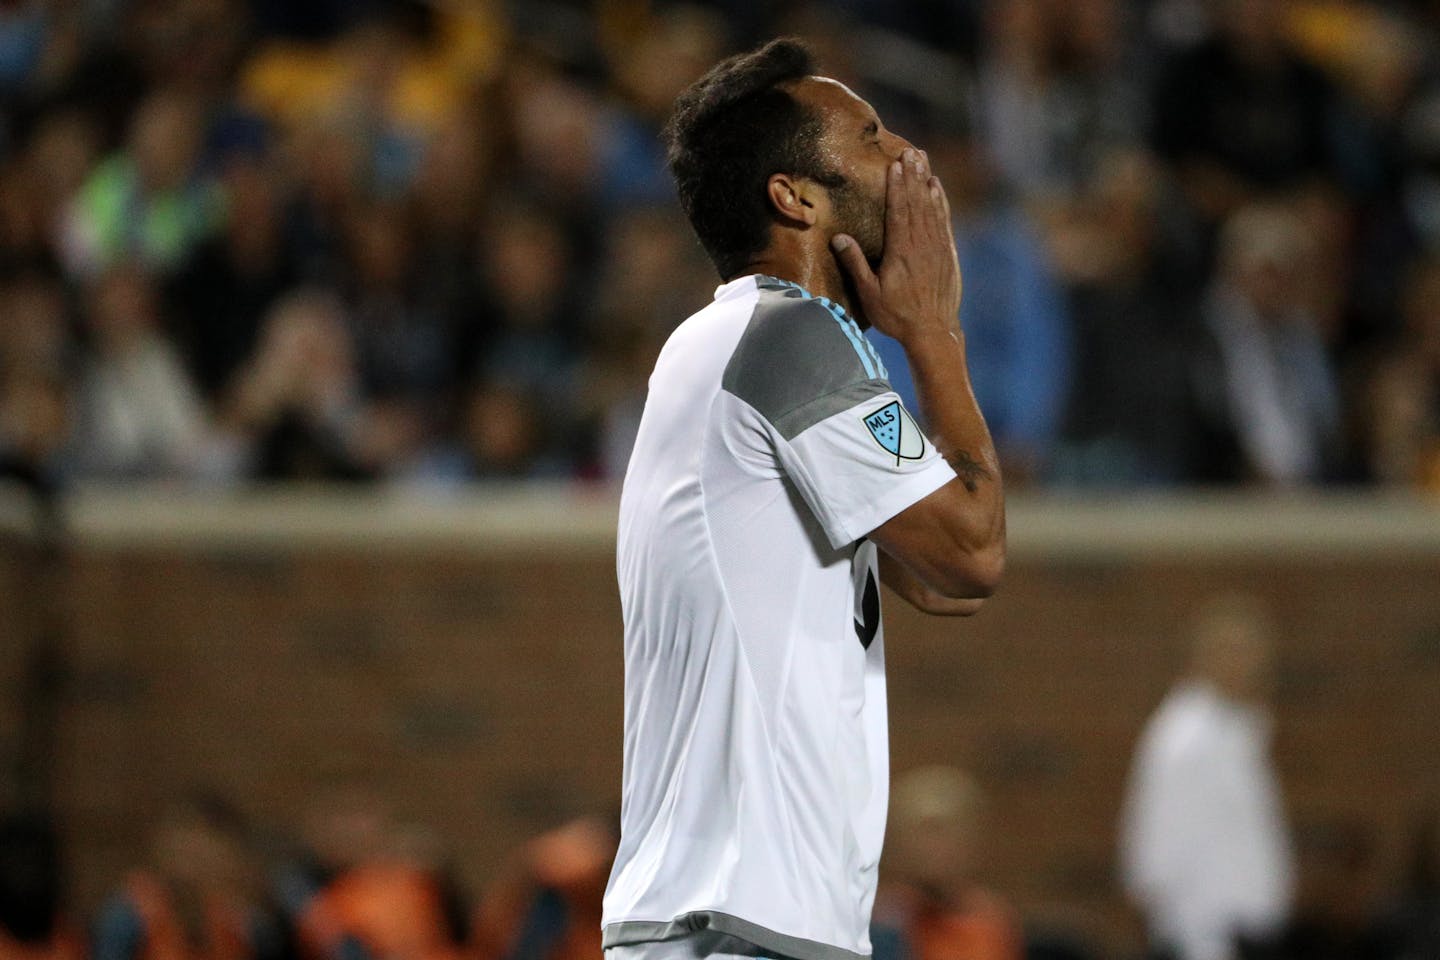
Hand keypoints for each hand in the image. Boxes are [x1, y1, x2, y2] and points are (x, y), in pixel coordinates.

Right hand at [831, 147, 961, 346]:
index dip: (896, 186)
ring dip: (926, 182)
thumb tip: (839, 237)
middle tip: (910, 152)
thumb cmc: (896, 316)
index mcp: (901, 251)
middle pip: (916, 202)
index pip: (898, 211)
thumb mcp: (870, 294)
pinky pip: (944, 220)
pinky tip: (936, 188)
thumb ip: (856, 264)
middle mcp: (921, 244)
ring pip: (931, 207)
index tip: (894, 164)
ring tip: (922, 160)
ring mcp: (937, 247)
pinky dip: (940, 202)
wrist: (933, 332)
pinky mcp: (948, 253)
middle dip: (912, 176)